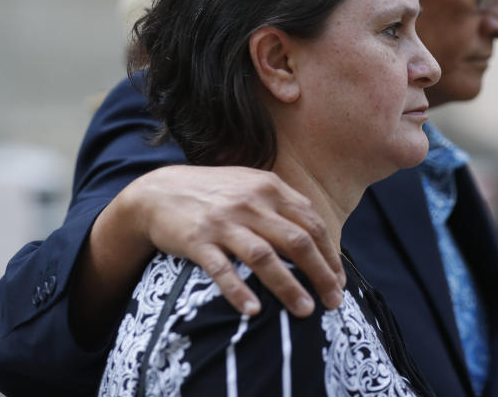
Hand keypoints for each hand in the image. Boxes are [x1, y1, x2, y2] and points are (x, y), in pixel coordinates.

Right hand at [118, 165, 345, 316]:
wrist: (159, 191)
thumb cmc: (214, 193)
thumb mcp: (252, 186)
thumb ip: (283, 204)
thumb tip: (317, 236)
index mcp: (270, 188)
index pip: (312, 223)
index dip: (330, 254)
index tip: (339, 281)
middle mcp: (251, 202)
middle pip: (297, 241)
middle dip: (321, 274)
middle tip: (333, 302)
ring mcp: (224, 221)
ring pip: (264, 257)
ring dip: (288, 286)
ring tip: (305, 311)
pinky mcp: (197, 240)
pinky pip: (222, 269)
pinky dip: (238, 291)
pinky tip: (253, 311)